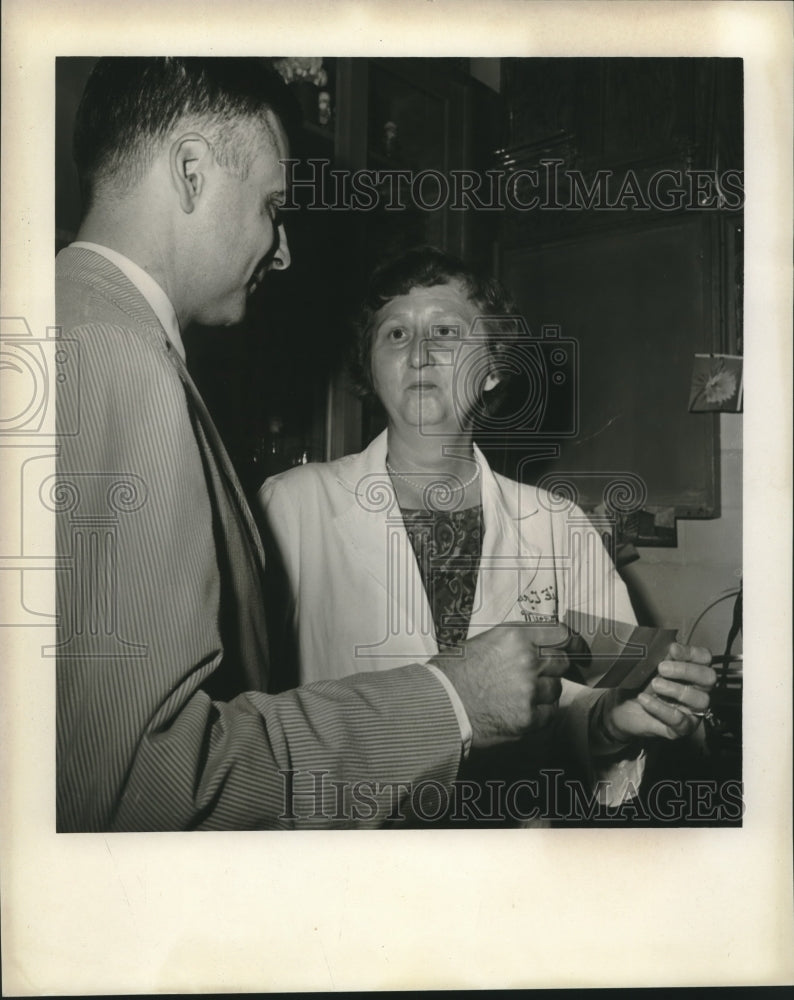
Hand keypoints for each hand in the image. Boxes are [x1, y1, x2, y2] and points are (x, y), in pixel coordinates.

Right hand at [430, 623, 573, 749]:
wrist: (438, 705)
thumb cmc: (454, 673)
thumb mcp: (485, 642)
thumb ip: (517, 643)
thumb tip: (543, 648)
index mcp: (515, 636)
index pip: (561, 634)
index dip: (575, 643)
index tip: (580, 651)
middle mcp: (527, 660)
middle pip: (562, 663)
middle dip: (555, 670)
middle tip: (542, 677)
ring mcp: (530, 690)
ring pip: (555, 690)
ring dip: (543, 693)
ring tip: (515, 696)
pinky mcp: (529, 718)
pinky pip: (549, 714)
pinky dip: (538, 715)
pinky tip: (515, 712)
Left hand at [603, 642, 715, 742]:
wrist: (617, 709)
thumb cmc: (635, 683)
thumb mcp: (644, 665)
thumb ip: (657, 654)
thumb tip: (667, 646)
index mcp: (690, 670)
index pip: (704, 658)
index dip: (692, 652)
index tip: (672, 649)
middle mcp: (697, 689)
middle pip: (709, 677)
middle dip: (687, 670)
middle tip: (662, 668)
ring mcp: (691, 711)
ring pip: (700, 700)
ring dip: (676, 690)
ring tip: (654, 684)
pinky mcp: (680, 729)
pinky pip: (679, 720)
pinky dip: (661, 708)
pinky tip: (644, 699)